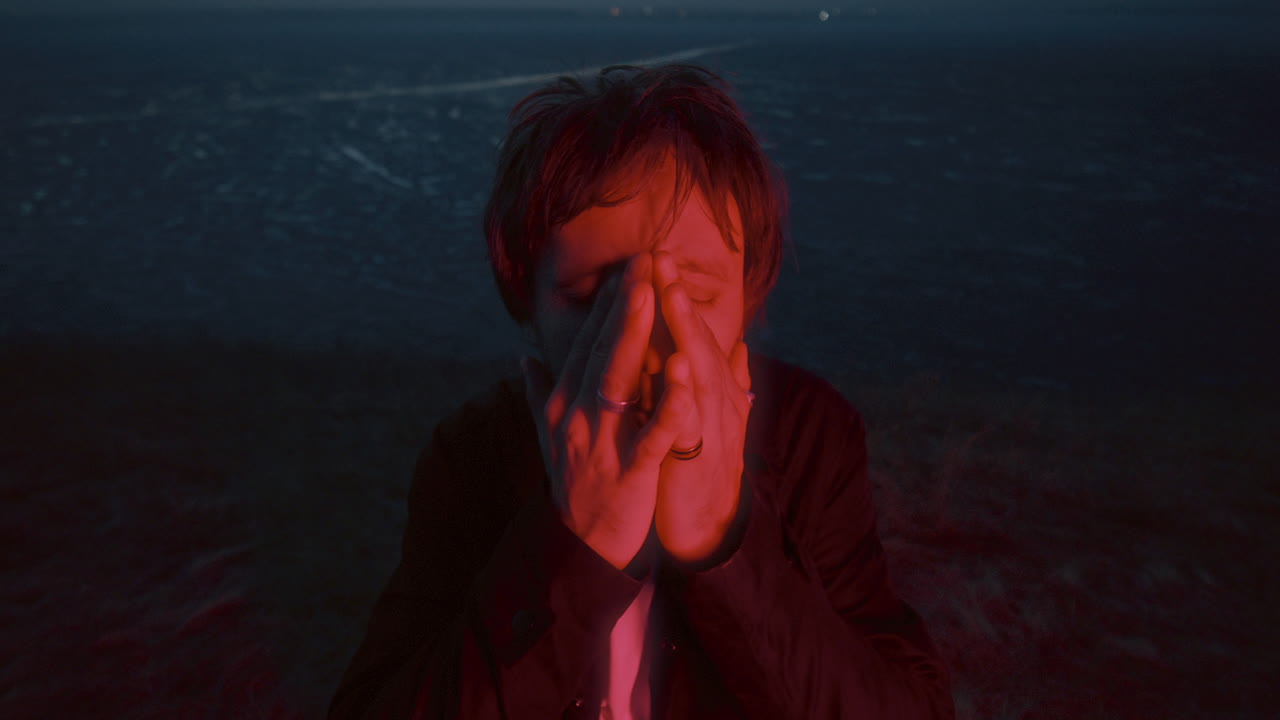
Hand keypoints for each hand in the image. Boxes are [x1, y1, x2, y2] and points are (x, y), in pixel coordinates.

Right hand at [520, 254, 699, 570]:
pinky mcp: (629, 472)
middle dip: (623, 304)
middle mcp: (576, 417)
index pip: (585, 343)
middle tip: (643, 259)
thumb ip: (537, 394)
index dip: (607, 304)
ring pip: (618, 380)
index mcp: (563, 404)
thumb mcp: (550, 436)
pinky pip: (652, 431)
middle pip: (600, 350)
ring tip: (652, 293)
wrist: (582, 550)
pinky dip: (667, 400)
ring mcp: (601, 444)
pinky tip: (679, 368)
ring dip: (634, 335)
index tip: (628, 265)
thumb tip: (522, 354)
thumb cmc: (575, 486)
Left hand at [651, 251, 753, 563]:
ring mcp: (712, 427)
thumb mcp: (710, 415)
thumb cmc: (703, 465)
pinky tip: (677, 367)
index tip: (654, 254)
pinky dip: (684, 394)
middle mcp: (716, 401)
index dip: (672, 295)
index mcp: (710, 389)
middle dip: (679, 297)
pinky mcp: (700, 458)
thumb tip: (737, 344)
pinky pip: (691, 421)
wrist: (707, 526)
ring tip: (672, 293)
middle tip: (662, 254)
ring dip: (687, 331)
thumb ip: (722, 379)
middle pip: (696, 339)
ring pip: (699, 371)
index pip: (688, 332)